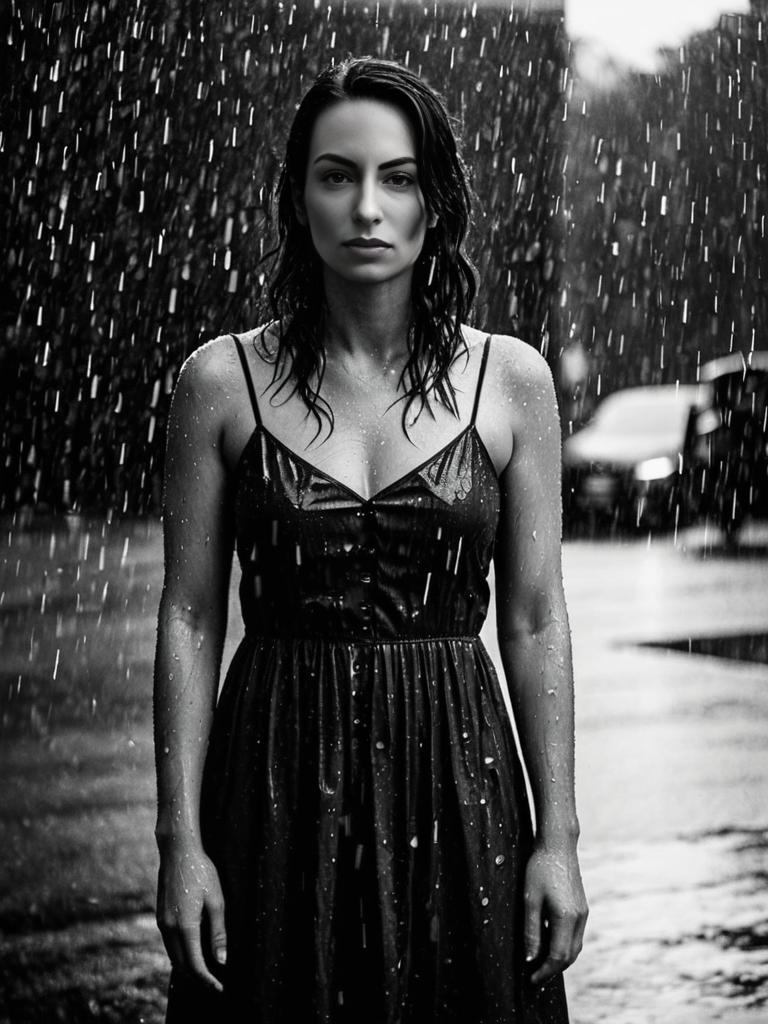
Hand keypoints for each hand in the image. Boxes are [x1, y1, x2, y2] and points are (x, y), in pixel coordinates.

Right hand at [156, 842, 226, 990]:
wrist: (178, 853)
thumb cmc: (201, 873)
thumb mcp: (217, 901)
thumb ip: (218, 933)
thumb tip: (221, 960)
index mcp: (185, 925)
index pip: (195, 964)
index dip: (207, 979)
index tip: (219, 987)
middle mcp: (169, 928)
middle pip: (181, 965)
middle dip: (197, 978)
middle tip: (214, 983)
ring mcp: (162, 922)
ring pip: (173, 956)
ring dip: (187, 967)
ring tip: (205, 972)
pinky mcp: (161, 917)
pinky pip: (169, 944)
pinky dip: (180, 954)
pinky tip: (191, 952)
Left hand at [523, 843, 587, 984]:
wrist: (558, 845)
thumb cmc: (540, 868)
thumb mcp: (530, 900)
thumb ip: (531, 931)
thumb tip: (530, 958)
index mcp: (566, 918)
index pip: (558, 957)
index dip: (544, 971)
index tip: (531, 979)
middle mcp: (579, 918)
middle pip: (569, 956)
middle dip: (552, 970)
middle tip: (535, 977)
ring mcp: (583, 913)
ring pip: (575, 947)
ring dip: (560, 959)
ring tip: (541, 964)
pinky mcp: (582, 907)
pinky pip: (575, 935)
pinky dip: (564, 946)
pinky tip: (549, 944)